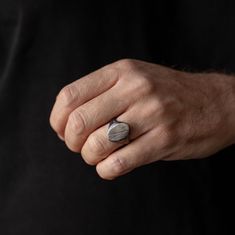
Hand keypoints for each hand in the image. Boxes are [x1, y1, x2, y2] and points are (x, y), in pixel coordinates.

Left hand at [50, 59, 234, 179]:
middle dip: (72, 142)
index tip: (62, 131)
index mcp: (122, 72)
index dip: (57, 120)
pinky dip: (107, 170)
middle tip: (80, 146)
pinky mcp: (165, 140)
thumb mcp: (133, 78)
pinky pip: (119, 163)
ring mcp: (152, 114)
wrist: (213, 101)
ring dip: (91, 157)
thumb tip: (65, 121)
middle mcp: (135, 89)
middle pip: (79, 122)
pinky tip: (112, 166)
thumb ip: (101, 94)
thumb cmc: (167, 93)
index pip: (70, 96)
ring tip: (99, 155)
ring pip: (98, 145)